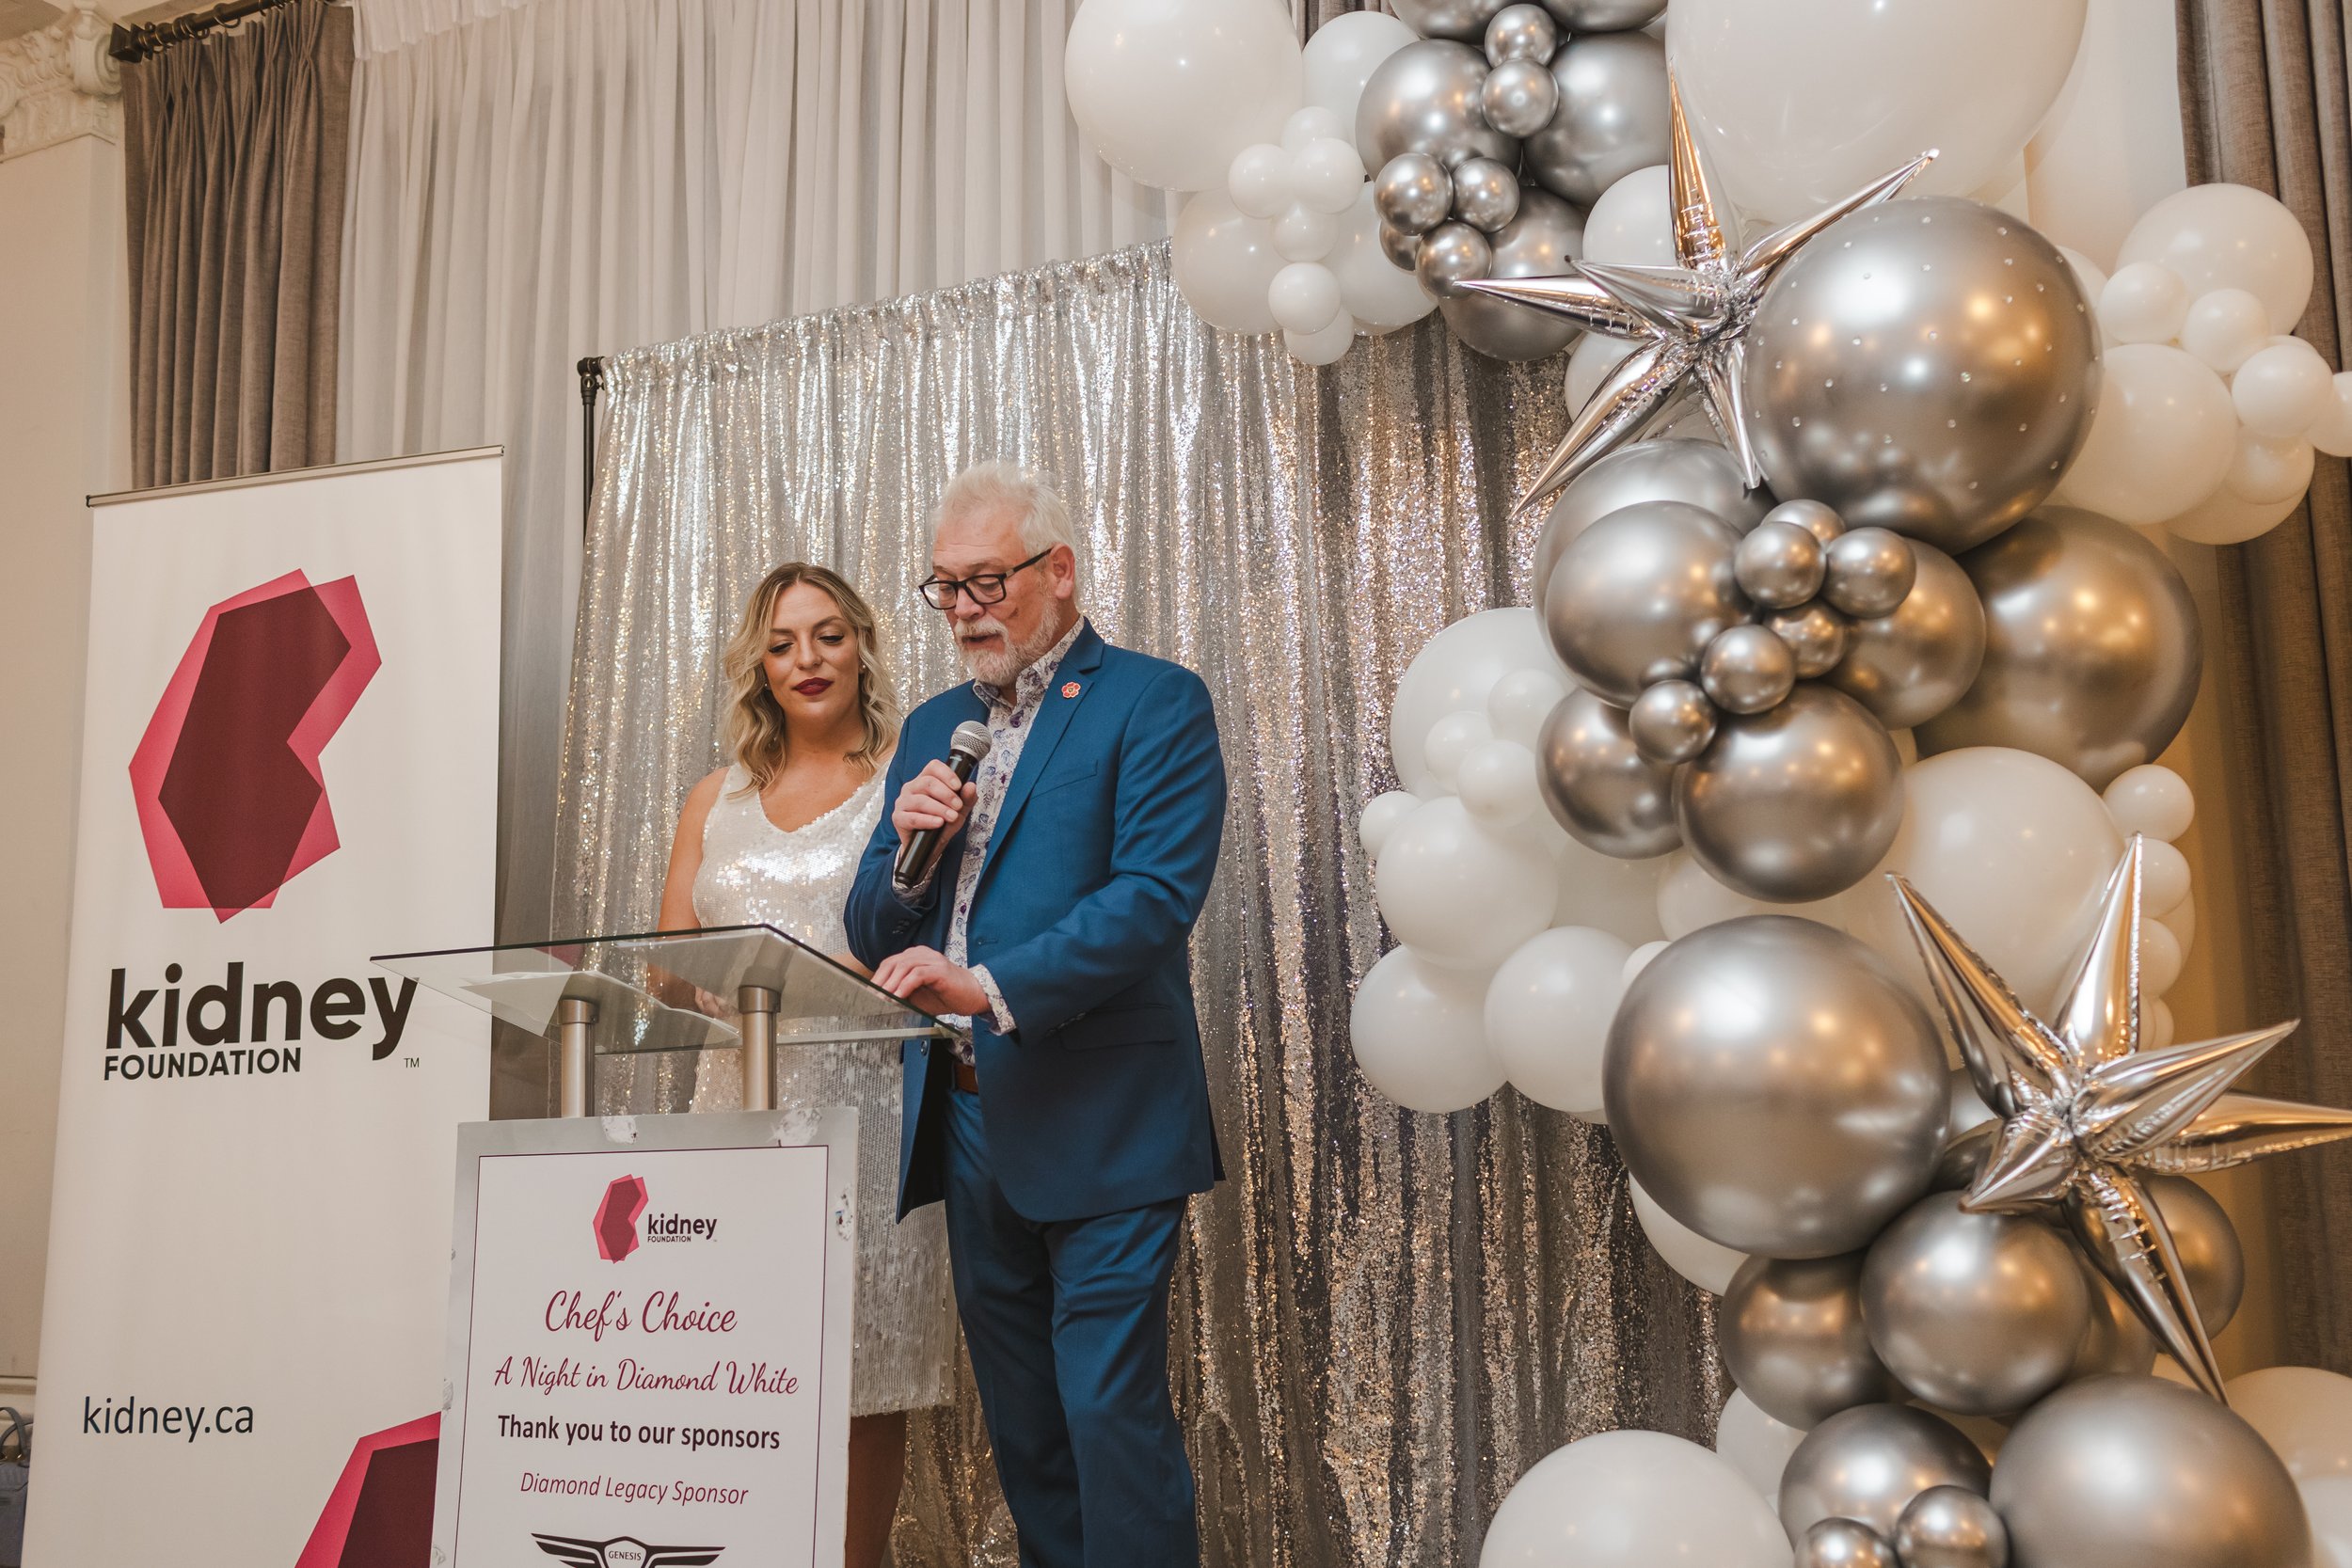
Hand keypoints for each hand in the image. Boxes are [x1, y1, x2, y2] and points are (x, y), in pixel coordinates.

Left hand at [871, 945, 988, 1017]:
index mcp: (916, 957)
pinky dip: (905, 986)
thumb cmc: (947, 995)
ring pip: (904, 966)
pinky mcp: (940, 969)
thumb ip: (902, 996)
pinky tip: (898, 997)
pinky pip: (918, 974)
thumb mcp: (918, 997)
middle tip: (871, 997)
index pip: (890, 963)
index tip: (866, 993)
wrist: (974, 995)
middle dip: (880, 981)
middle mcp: (923, 954)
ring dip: (890, 984)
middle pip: (893, 963)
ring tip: (882, 998)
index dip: (877, 978)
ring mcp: (932, 960)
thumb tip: (881, 1003)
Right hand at [893, 760, 977, 865]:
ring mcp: (903, 802)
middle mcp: (912, 788)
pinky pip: (912, 817)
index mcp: (925, 780)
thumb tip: (971, 786)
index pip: (933, 767)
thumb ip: (966, 798)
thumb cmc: (942, 823)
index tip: (958, 786)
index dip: (946, 774)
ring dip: (939, 809)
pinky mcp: (898, 818)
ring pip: (920, 800)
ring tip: (952, 817)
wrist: (929, 846)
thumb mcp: (959, 811)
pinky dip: (927, 820)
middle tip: (958, 806)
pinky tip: (938, 823)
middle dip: (946, 794)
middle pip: (927, 783)